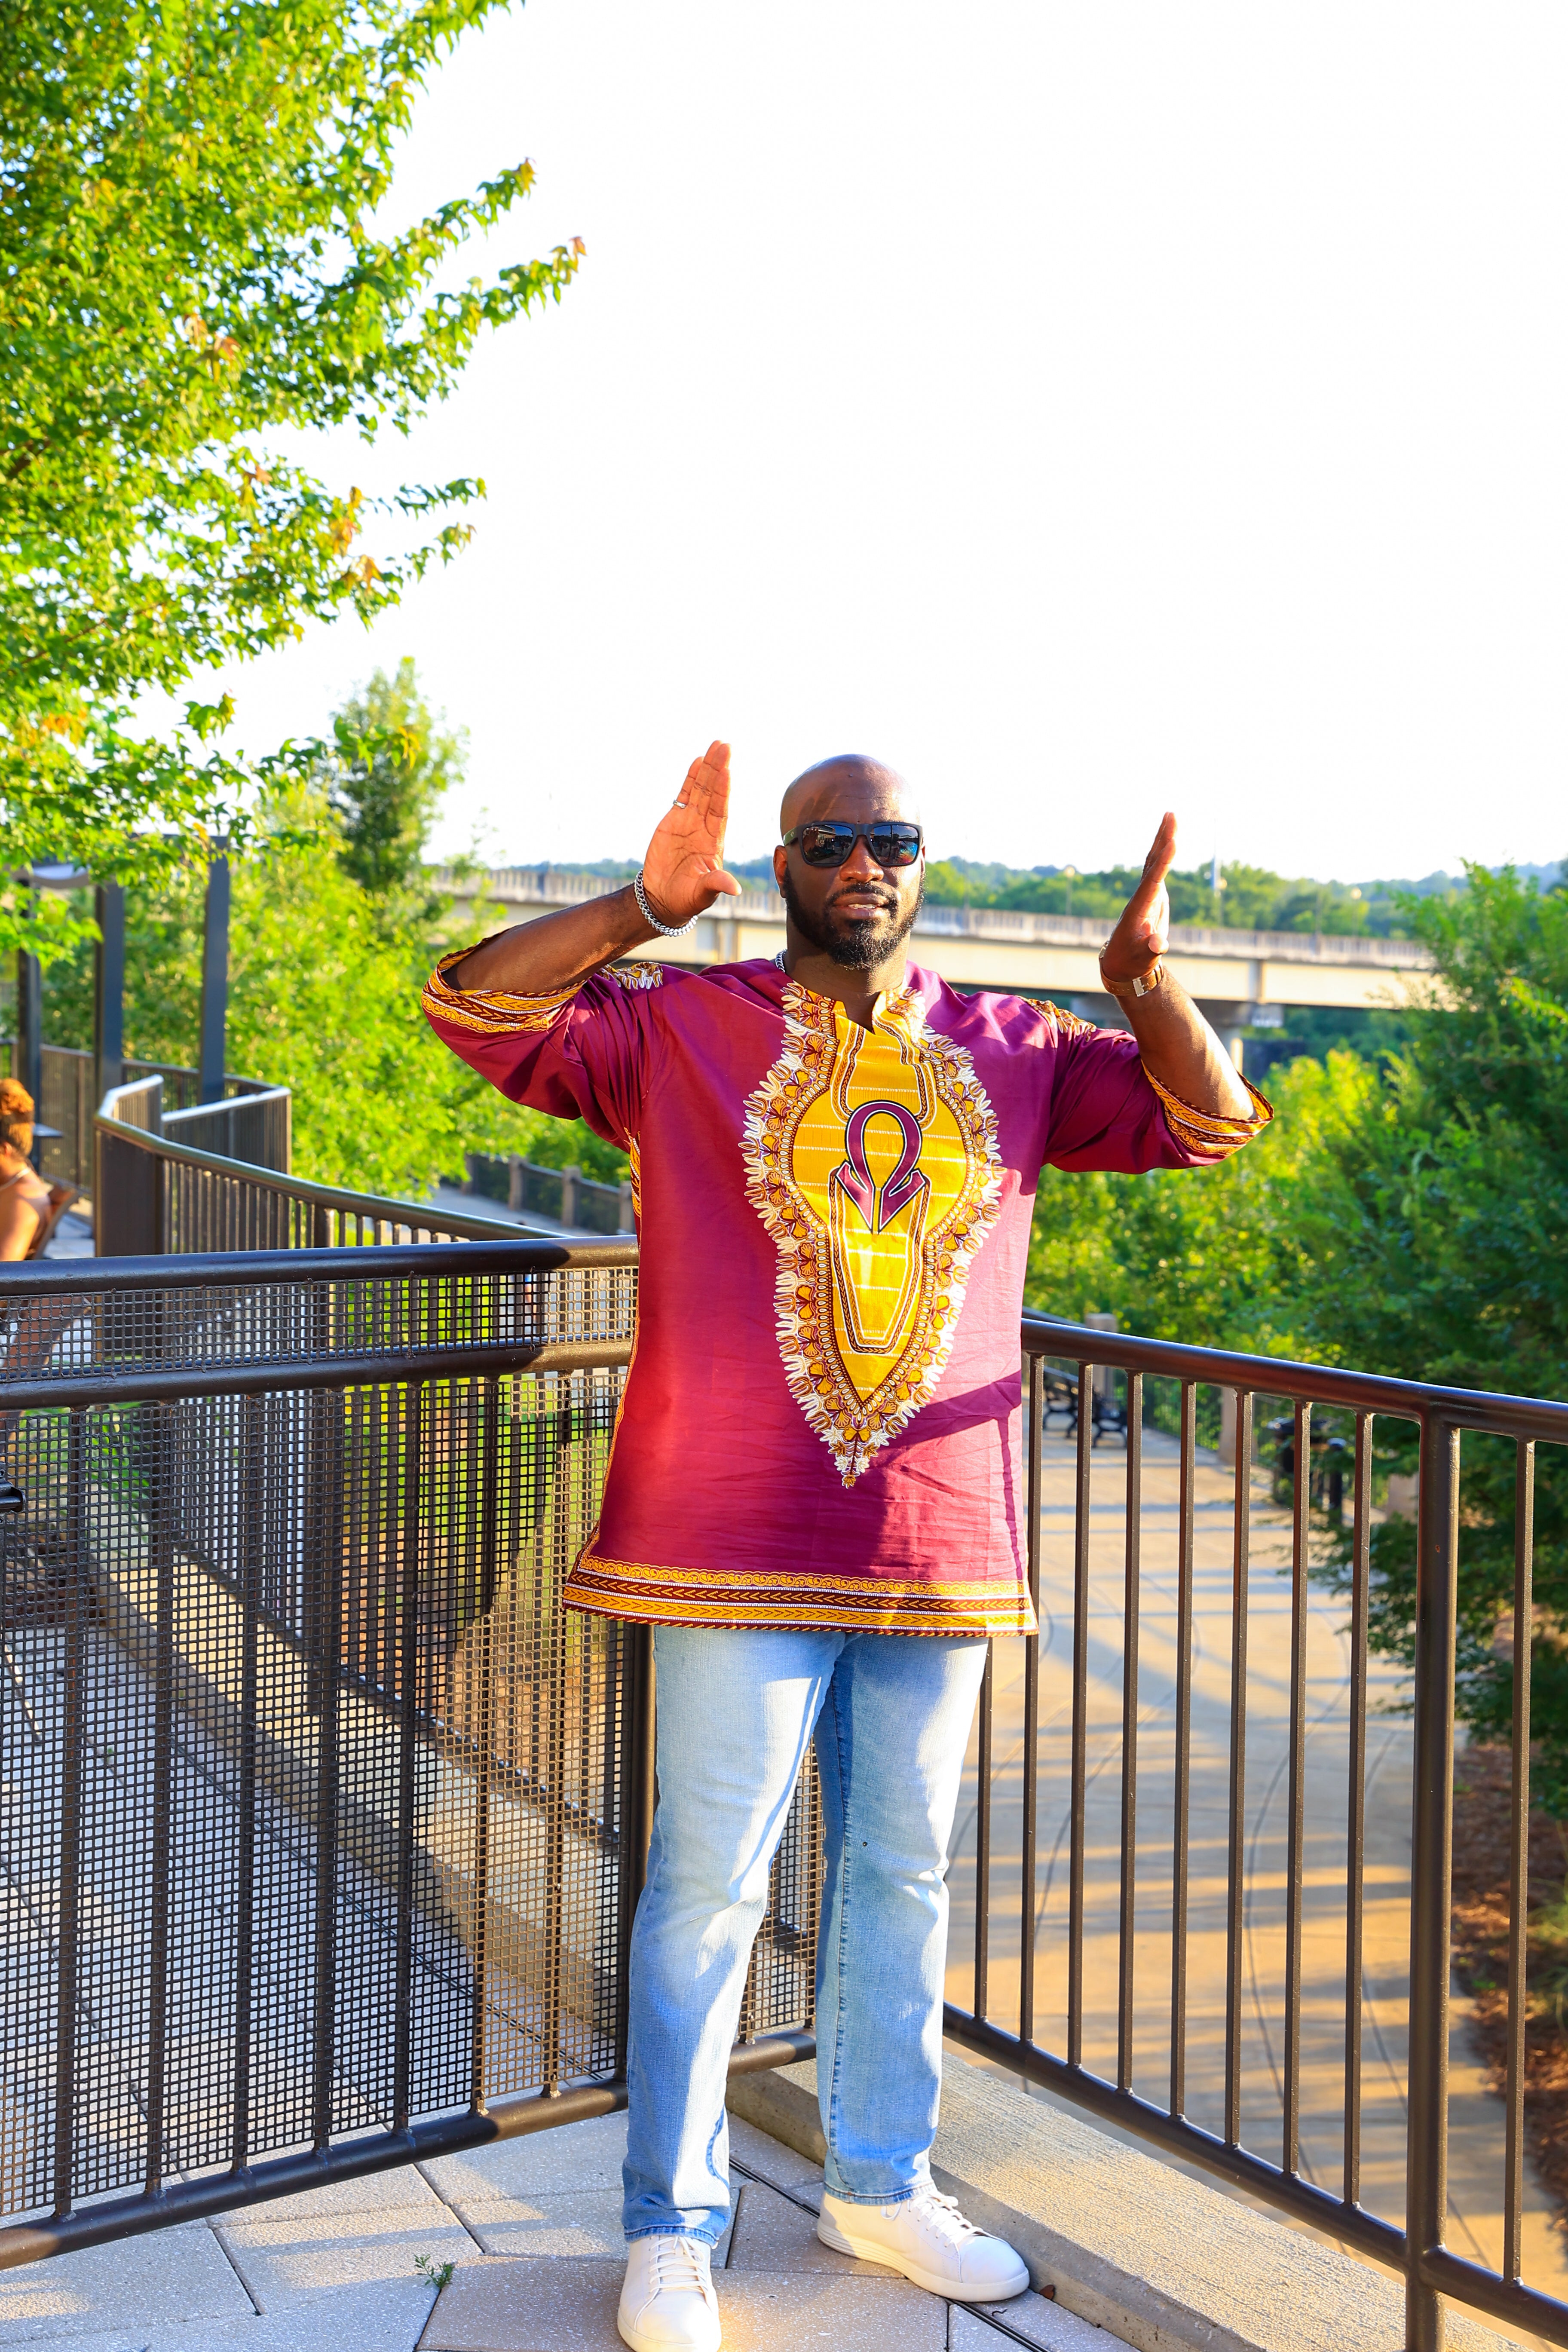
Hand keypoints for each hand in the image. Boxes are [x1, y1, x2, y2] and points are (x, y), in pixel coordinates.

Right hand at [640, 740, 742, 925]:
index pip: (720, 812)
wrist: (663, 898)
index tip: (727, 771)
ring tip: (716, 746)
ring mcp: (690, 822)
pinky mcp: (674, 821)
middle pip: (713, 794)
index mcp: (714, 843)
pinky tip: (698, 761)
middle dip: (719, 770)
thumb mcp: (701, 894)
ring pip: (701, 790)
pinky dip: (690, 779)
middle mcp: (705, 828)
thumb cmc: (686, 899)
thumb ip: (716, 885)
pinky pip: (684, 795)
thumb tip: (735, 888)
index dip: (723, 792)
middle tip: (725, 746)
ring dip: (708, 769)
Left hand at [1100, 811, 1175, 986]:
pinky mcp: (1150, 894)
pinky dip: (1163, 850)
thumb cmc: (1132, 962)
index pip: (1152, 882)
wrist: (1121, 962)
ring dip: (1162, 838)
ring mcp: (1145, 893)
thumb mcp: (1143, 960)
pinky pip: (1156, 867)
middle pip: (1152, 863)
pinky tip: (1168, 836)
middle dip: (1162, 839)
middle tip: (1171, 815)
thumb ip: (1151, 951)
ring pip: (1153, 861)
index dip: (1163, 863)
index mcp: (1139, 909)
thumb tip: (1158, 944)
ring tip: (1170, 814)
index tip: (1172, 843)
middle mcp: (1141, 896)